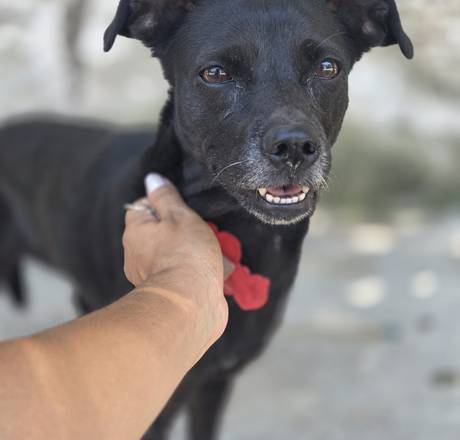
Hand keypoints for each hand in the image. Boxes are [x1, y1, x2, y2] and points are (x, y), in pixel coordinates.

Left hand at [123, 174, 228, 340]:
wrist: (191, 304)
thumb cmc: (185, 255)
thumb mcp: (179, 216)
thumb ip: (166, 197)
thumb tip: (152, 179)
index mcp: (136, 232)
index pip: (143, 207)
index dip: (164, 204)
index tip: (182, 210)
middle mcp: (137, 255)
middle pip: (162, 231)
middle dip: (184, 229)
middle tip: (203, 230)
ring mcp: (152, 276)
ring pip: (175, 253)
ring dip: (194, 250)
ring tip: (215, 251)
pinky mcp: (169, 293)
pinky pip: (183, 273)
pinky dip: (197, 270)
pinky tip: (216, 270)